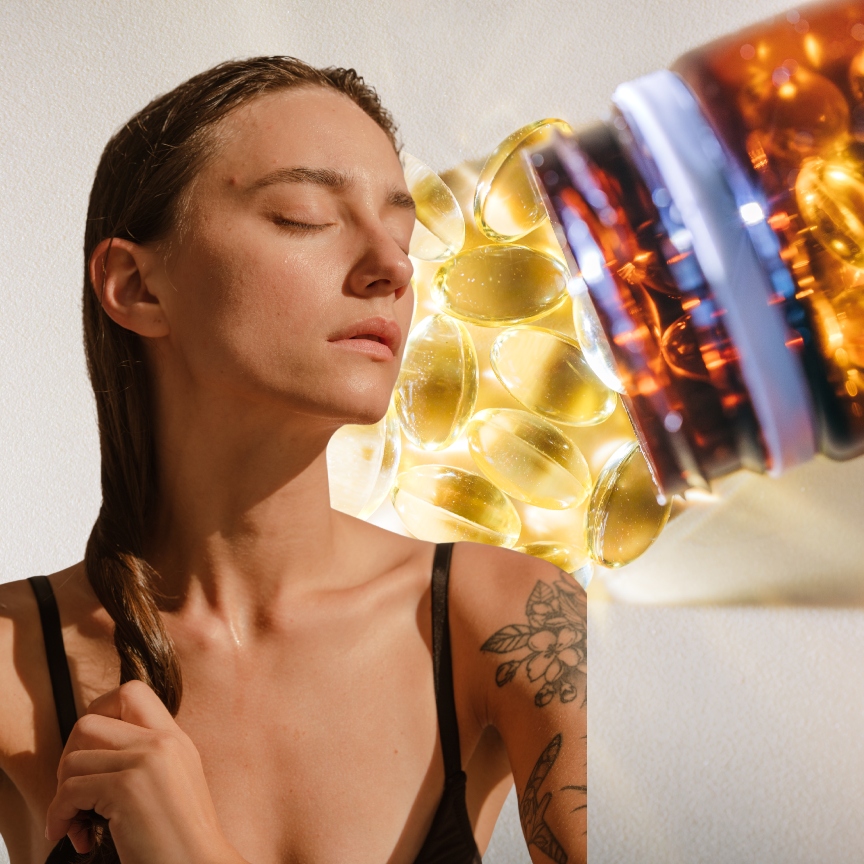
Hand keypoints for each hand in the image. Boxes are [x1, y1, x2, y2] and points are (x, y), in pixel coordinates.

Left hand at [46, 680, 245, 863]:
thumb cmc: (180, 839)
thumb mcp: (172, 784)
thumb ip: (146, 759)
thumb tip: (94, 754)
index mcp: (175, 738)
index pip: (130, 693)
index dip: (99, 715)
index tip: (90, 753)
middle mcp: (162, 741)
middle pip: (90, 721)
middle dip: (69, 757)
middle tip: (74, 792)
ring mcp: (146, 760)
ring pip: (73, 759)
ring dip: (62, 796)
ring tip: (76, 823)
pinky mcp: (127, 787)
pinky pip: (69, 791)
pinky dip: (60, 816)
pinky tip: (76, 837)